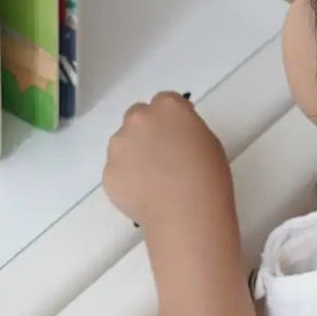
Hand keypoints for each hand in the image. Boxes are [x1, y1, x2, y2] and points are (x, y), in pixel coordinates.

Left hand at [103, 92, 231, 232]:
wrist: (185, 213)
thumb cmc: (208, 177)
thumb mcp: (208, 142)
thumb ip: (186, 129)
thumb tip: (173, 136)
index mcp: (168, 107)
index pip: (165, 101)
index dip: (171, 118)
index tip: (178, 134)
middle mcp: (138, 119)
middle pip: (137, 116)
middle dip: (146, 129)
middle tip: (161, 155)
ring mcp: (119, 145)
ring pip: (122, 143)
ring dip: (133, 153)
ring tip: (152, 180)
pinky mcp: (108, 172)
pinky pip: (117, 170)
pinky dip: (127, 179)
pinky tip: (144, 195)